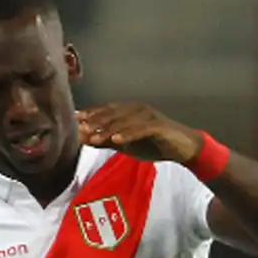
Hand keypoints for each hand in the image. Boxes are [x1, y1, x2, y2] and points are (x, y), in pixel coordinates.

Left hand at [76, 103, 203, 163]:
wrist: (183, 148)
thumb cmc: (154, 144)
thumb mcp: (126, 145)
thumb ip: (106, 140)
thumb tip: (84, 138)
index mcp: (129, 111)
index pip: (106, 110)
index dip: (90, 114)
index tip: (74, 119)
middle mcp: (137, 109)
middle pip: (113, 113)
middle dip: (95, 121)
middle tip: (80, 128)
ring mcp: (148, 116)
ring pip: (124, 121)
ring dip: (108, 129)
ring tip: (93, 137)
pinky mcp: (159, 126)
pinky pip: (141, 129)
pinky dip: (128, 134)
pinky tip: (116, 140)